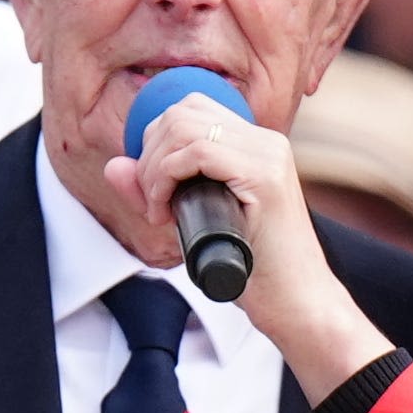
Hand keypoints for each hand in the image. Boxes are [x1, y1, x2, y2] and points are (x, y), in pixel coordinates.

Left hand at [108, 97, 391, 401]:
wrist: (297, 303)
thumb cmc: (253, 271)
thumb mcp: (194, 223)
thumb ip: (157, 192)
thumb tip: (115, 166)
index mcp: (256, 145)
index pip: (190, 109)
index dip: (155, 142)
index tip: (151, 189)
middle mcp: (265, 141)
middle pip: (182, 112)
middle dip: (149, 155)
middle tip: (152, 202)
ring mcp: (268, 155)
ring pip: (185, 127)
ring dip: (155, 169)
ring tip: (159, 211)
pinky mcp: (265, 177)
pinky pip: (198, 152)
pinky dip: (167, 178)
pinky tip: (166, 212)